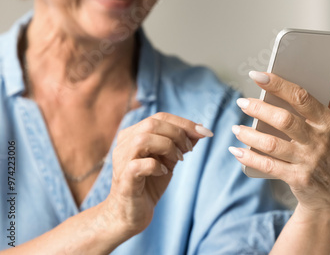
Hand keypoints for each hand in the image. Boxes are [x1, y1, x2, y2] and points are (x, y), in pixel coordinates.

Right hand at [104, 113, 212, 236]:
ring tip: (178, 159)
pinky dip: (156, 166)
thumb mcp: (169, 160)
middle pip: (151, 123)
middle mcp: (124, 144)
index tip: (205, 132)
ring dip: (167, 146)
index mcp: (133, 135)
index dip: (184, 122)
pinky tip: (164, 172)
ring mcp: (122, 161)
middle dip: (178, 133)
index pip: (159, 117)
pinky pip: (139, 165)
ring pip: (143, 140)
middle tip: (189, 150)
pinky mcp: (124, 180)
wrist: (131, 214)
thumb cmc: (149, 184)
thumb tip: (201, 129)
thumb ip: (181, 144)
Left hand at [230, 56, 329, 216]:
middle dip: (259, 109)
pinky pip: (269, 166)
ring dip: (250, 135)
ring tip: (236, 128)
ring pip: (273, 144)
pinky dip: (250, 158)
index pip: (301, 97)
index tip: (257, 75)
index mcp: (328, 121)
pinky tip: (237, 150)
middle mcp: (319, 140)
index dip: (278, 84)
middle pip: (284, 120)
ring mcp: (308, 161)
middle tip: (242, 102)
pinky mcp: (297, 178)